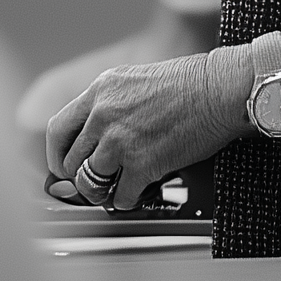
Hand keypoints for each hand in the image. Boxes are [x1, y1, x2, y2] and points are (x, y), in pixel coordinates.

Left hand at [43, 46, 252, 209]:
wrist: (221, 89)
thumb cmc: (190, 83)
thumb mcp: (136, 80)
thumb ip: (110, 105)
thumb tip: (97, 136)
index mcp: (100, 91)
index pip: (58, 130)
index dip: (58, 155)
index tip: (66, 166)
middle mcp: (103, 115)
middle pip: (70, 162)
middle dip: (83, 177)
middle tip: (99, 182)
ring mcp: (120, 141)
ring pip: (90, 184)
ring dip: (105, 191)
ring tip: (121, 187)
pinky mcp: (142, 165)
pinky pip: (120, 198)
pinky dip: (130, 200)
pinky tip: (143, 190)